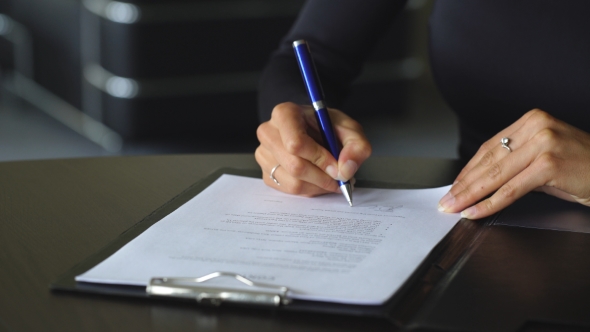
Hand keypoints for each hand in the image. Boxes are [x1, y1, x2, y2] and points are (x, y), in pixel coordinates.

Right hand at [255, 102, 371, 195]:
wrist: (316, 132)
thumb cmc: (329, 128)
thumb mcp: (350, 130)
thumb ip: (356, 146)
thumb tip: (344, 170)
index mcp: (285, 114)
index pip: (295, 143)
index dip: (320, 159)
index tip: (337, 166)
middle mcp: (268, 133)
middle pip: (295, 166)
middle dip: (322, 177)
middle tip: (340, 177)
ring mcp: (264, 154)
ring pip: (293, 182)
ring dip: (319, 186)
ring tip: (332, 177)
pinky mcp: (266, 173)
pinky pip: (289, 191)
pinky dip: (310, 190)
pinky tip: (318, 180)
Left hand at [438, 109, 589, 218]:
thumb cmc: (584, 167)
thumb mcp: (545, 158)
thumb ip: (516, 164)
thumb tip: (482, 181)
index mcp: (532, 121)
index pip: (489, 148)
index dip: (468, 170)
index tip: (453, 186)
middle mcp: (536, 127)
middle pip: (488, 161)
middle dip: (464, 184)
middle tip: (446, 201)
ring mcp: (543, 143)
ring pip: (495, 175)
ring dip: (470, 195)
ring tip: (454, 207)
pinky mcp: (549, 164)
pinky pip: (511, 189)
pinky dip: (490, 203)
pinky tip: (475, 211)